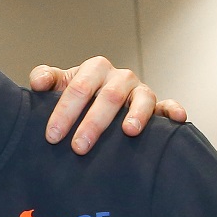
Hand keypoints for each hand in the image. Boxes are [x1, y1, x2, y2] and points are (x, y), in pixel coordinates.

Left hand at [30, 57, 187, 153]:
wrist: (95, 100)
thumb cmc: (74, 95)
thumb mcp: (57, 84)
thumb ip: (45, 78)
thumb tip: (39, 83)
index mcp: (94, 69)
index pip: (78, 88)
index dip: (64, 111)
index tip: (52, 135)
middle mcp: (119, 77)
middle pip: (108, 97)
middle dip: (93, 123)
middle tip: (79, 147)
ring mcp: (140, 90)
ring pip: (141, 99)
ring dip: (136, 115)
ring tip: (129, 132)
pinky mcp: (157, 105)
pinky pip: (168, 105)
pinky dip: (173, 111)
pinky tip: (177, 119)